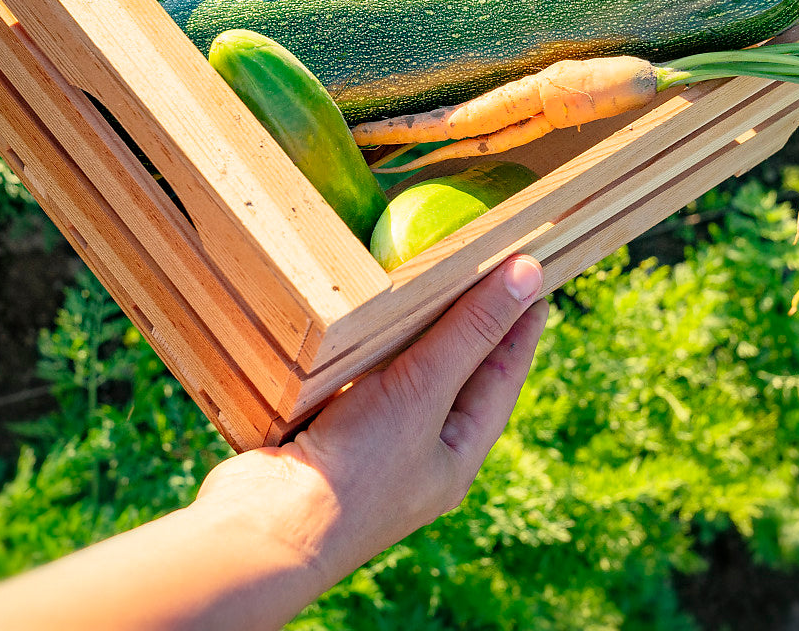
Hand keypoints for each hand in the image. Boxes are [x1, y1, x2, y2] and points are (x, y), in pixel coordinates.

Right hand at [194, 254, 549, 616]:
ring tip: (428, 283)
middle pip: (456, 371)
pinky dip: (368, 344)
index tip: (534, 279)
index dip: (519, 325)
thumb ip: (471, 331)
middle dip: (470, 321)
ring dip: (415, 330)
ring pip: (405, 371)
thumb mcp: (425, 391)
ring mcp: (372, 442)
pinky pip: (360, 377)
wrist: (265, 528)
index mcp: (457, 453)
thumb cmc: (358, 469)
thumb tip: (527, 274)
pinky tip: (364, 317)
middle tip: (485, 269)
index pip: (502, 375)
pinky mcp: (328, 429)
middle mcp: (420, 450)